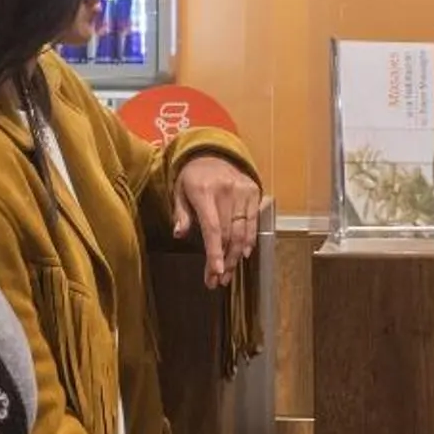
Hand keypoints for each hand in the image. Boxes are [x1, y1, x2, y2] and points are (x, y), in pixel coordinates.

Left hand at [173, 155, 263, 288]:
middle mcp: (226, 191)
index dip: (214, 252)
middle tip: (217, 280)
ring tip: (228, 274)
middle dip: (223, 261)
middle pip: (227, 235)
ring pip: (241, 232)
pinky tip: (243, 255)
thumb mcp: (179, 191)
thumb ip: (181, 213)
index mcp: (203, 191)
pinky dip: (249, 240)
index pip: (212, 228)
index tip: (216, 272)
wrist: (213, 152)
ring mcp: (242, 191)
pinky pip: (253, 222)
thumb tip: (179, 234)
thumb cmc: (192, 177)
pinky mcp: (254, 191)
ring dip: (235, 256)